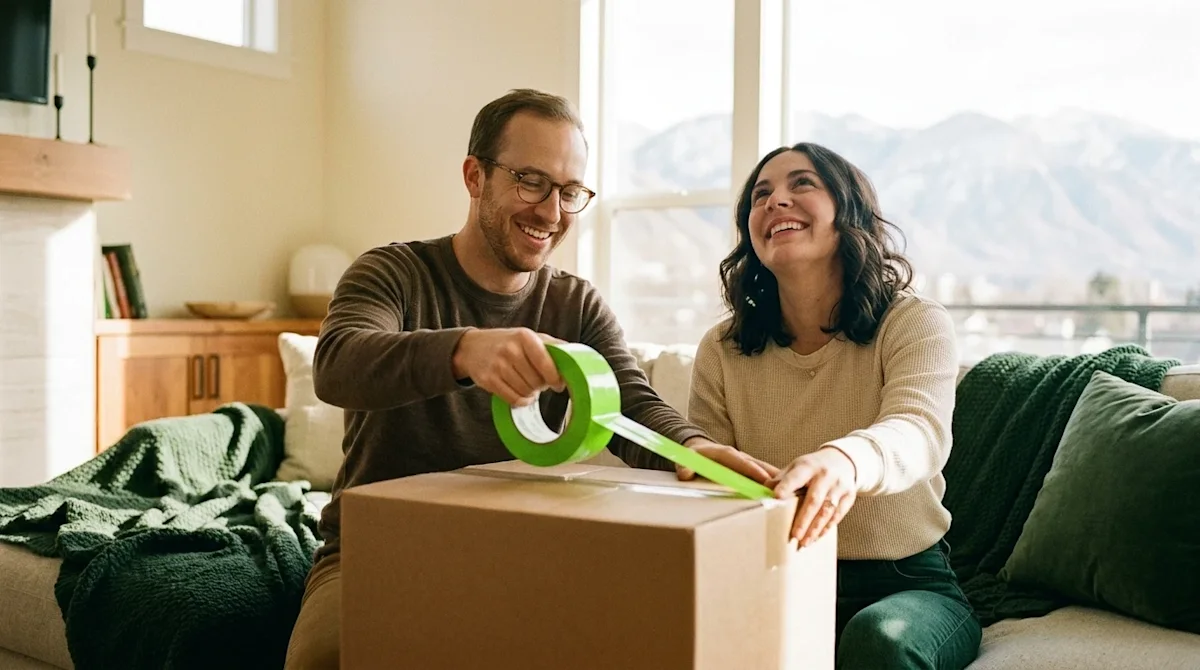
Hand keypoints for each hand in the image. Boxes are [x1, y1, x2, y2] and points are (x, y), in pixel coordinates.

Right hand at [451, 328, 565, 406]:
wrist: (471, 347)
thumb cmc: (507, 342)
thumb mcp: (528, 337)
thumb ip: (552, 345)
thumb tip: (577, 355)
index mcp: (524, 337)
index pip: (546, 363)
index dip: (555, 378)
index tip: (559, 384)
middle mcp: (510, 350)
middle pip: (537, 381)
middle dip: (541, 385)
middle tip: (539, 383)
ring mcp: (498, 365)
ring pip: (526, 392)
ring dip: (531, 394)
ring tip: (528, 386)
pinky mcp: (488, 380)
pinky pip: (513, 399)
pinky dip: (520, 401)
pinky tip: (520, 394)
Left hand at [676, 438, 780, 484]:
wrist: (700, 451)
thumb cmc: (694, 457)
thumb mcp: (686, 459)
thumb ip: (684, 466)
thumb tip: (685, 473)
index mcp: (726, 453)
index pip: (741, 462)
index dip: (753, 471)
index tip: (764, 480)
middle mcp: (740, 456)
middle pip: (758, 466)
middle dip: (771, 478)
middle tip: (785, 490)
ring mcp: (747, 462)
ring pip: (766, 471)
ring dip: (779, 481)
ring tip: (794, 493)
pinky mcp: (751, 469)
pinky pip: (765, 475)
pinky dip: (777, 483)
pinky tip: (789, 494)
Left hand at [767, 447, 857, 546]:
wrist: (842, 460)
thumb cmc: (813, 467)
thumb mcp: (797, 466)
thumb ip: (782, 478)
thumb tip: (764, 490)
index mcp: (808, 466)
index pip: (796, 477)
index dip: (786, 486)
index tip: (777, 497)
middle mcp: (825, 475)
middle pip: (814, 499)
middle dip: (804, 519)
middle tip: (794, 535)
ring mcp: (839, 486)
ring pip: (827, 510)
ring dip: (816, 528)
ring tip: (805, 542)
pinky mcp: (849, 496)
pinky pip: (838, 515)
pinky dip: (826, 528)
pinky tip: (816, 537)